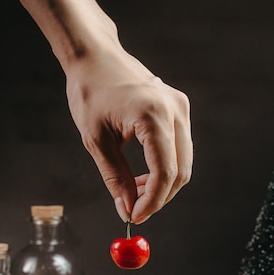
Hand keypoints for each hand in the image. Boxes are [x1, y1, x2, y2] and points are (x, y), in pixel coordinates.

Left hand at [66, 44, 192, 223]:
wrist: (95, 57)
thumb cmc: (90, 92)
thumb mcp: (96, 141)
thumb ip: (115, 178)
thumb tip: (127, 209)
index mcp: (152, 114)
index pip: (165, 172)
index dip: (152, 202)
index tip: (134, 217)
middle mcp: (174, 109)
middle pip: (181, 171)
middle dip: (159, 197)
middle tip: (133, 208)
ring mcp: (180, 106)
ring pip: (184, 162)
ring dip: (163, 184)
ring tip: (134, 190)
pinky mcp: (179, 108)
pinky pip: (180, 148)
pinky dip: (166, 167)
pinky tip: (143, 174)